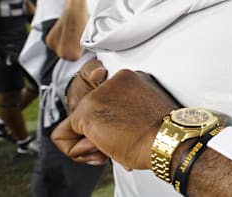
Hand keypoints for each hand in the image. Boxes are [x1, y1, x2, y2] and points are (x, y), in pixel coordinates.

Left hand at [52, 68, 179, 169]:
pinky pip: (62, 133)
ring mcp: (99, 93)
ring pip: (77, 121)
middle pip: (91, 109)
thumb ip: (125, 112)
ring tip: (112, 147)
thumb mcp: (146, 113)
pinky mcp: (87, 109)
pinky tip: (98, 151)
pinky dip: (74, 148)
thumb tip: (104, 130)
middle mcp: (115, 80)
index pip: (107, 100)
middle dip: (99, 131)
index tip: (124, 131)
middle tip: (118, 142)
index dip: (111, 120)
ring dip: (91, 141)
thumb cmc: (165, 134)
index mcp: (132, 79)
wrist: (169, 140)